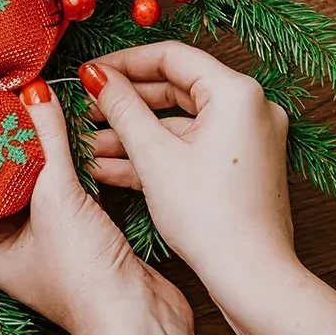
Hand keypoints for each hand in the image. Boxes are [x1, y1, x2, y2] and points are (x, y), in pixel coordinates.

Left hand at [0, 79, 193, 334]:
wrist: (141, 320)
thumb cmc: (84, 276)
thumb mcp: (56, 197)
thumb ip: (45, 139)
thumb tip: (33, 90)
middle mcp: (9, 245)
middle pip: (2, 180)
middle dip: (9, 141)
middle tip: (8, 95)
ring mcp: (46, 241)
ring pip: (37, 182)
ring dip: (42, 149)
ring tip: (37, 105)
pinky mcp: (80, 236)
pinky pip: (66, 190)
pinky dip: (69, 165)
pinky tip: (71, 134)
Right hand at [79, 42, 297, 292]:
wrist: (252, 277)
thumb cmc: (210, 218)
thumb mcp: (154, 156)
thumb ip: (121, 107)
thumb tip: (96, 75)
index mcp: (237, 93)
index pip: (171, 56)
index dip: (123, 62)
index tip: (87, 72)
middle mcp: (250, 108)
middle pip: (175, 87)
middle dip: (124, 102)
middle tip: (83, 107)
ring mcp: (247, 138)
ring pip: (179, 121)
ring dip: (133, 132)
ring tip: (87, 142)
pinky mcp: (240, 165)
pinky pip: (192, 145)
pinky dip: (156, 152)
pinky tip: (110, 166)